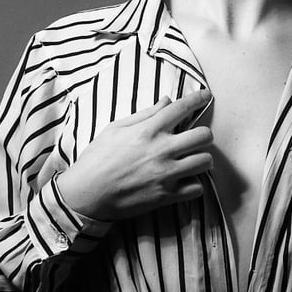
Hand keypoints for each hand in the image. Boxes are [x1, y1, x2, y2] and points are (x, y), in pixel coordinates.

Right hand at [57, 90, 212, 220]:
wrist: (86, 194)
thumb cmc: (96, 159)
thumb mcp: (115, 129)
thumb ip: (144, 115)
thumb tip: (166, 101)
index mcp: (148, 131)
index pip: (181, 108)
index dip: (198, 98)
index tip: (206, 95)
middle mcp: (161, 150)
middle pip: (204, 135)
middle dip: (204, 135)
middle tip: (196, 138)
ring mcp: (166, 174)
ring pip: (205, 161)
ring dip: (202, 159)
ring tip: (192, 160)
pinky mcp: (166, 196)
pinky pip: (197, 188)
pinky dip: (194, 184)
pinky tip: (185, 180)